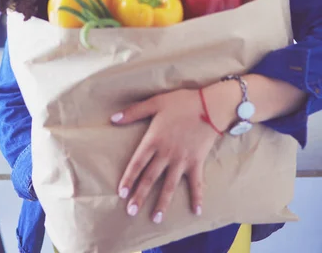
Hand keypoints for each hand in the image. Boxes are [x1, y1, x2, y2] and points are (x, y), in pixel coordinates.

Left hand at [110, 89, 220, 223]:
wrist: (210, 105)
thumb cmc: (181, 102)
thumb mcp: (155, 102)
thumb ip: (133, 112)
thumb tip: (112, 118)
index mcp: (154, 140)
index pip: (137, 163)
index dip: (128, 178)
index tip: (121, 193)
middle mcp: (166, 154)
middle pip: (150, 178)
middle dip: (140, 196)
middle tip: (131, 211)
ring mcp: (182, 160)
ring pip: (169, 185)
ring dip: (162, 203)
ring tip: (155, 218)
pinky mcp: (197, 162)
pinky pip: (197, 183)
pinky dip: (197, 197)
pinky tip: (196, 211)